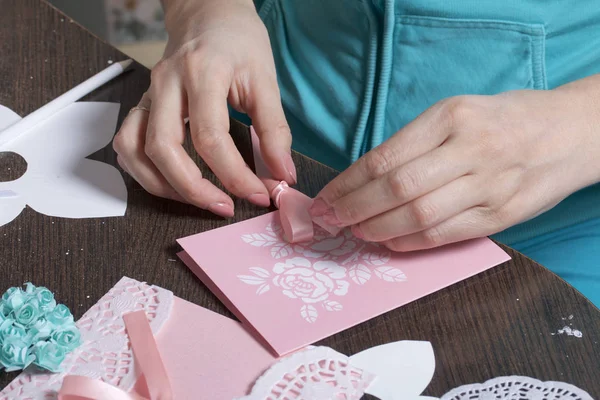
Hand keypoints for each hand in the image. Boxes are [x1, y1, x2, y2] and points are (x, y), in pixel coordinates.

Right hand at [113, 0, 295, 216]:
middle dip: (194, 188)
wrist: (207, 13)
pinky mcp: (142, 103)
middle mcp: (166, 83)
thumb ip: (275, 129)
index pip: (211, 136)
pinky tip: (172, 182)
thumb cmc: (238, 42)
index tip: (259, 194)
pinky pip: (127, 144)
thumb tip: (283, 175)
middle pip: (163, 148)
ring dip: (163, 185)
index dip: (235, 174)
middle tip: (225, 207)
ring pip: (134, 149)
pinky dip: (144, 171)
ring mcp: (148, 93)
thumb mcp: (265, 78)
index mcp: (202, 72)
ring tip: (199, 200)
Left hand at [309, 83, 599, 250]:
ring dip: (377, 229)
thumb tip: (363, 179)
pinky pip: (445, 235)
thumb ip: (415, 143)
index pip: (386, 157)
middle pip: (397, 188)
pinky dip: (410, 242)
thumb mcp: (457, 113)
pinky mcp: (501, 215)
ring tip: (355, 232)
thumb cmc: (502, 120)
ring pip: (419, 216)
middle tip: (330, 220)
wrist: (568, 133)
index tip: (326, 197)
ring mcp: (489, 185)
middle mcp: (471, 150)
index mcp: (452, 117)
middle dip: (355, 209)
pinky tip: (388, 242)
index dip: (349, 183)